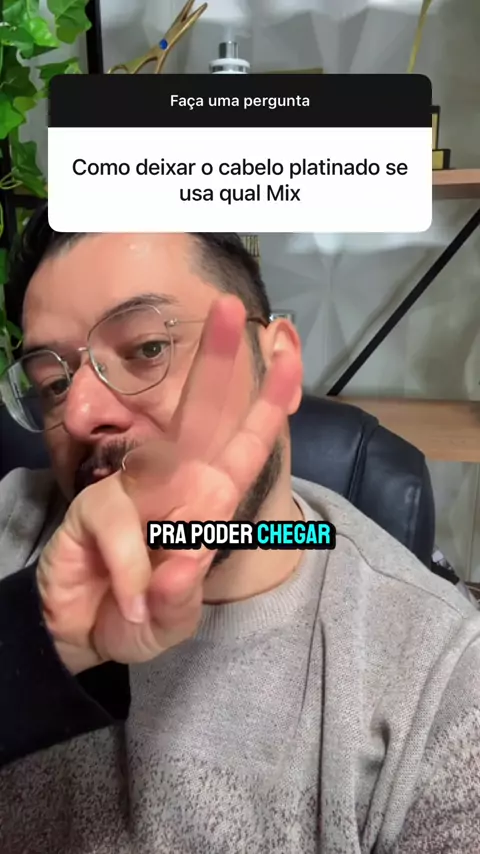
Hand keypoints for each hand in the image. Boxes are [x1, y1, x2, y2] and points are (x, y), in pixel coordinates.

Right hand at [37, 297, 299, 673]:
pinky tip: (129, 603)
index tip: (289, 355)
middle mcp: (173, 483)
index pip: (244, 446)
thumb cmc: (141, 616)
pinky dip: (132, 575)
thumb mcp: (175, 617)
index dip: (268, 403)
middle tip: (229, 310)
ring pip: (156, 467)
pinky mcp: (93, 507)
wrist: (82, 637)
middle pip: (198, 416)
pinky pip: (122, 530)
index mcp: (207, 500)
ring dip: (158, 526)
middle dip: (216, 363)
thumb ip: (182, 595)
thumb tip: (187, 557)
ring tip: (147, 595)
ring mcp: (130, 488)